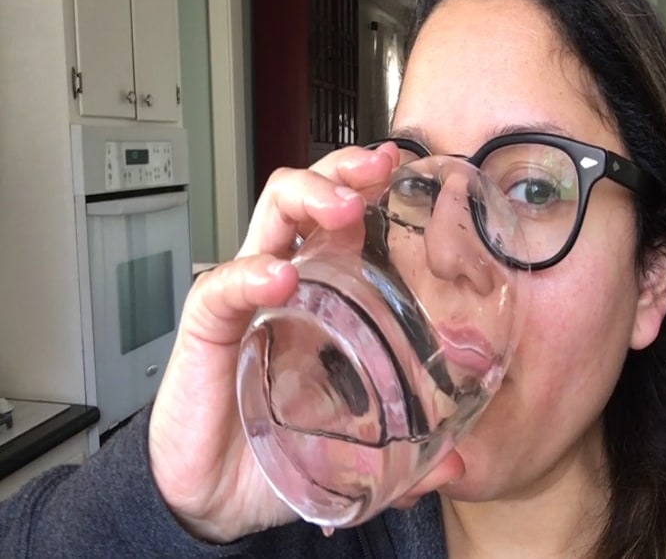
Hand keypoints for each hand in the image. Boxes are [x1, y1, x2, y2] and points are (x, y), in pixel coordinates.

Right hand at [147, 144, 397, 541]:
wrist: (214, 499)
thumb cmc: (277, 455)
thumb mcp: (352, 452)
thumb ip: (405, 458)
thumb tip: (456, 469)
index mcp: (319, 302)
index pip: (340, 225)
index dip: (369, 189)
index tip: (407, 171)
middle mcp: (281, 289)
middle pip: (303, 200)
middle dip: (341, 172)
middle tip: (380, 168)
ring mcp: (244, 304)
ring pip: (266, 220)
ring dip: (306, 199)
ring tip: (343, 207)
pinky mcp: (208, 331)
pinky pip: (223, 288)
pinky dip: (250, 274)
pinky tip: (280, 278)